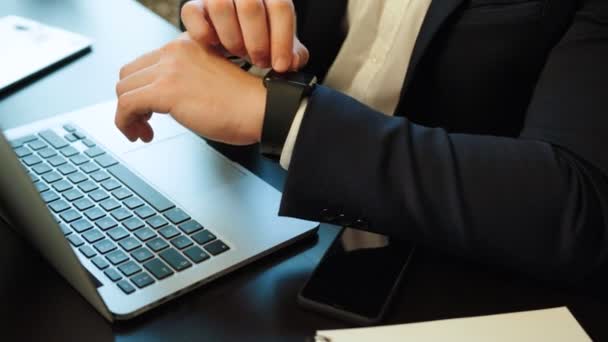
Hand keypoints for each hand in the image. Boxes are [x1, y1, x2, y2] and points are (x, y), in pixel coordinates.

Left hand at [115, 34, 265, 144]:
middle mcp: (174, 51)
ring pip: (123, 89)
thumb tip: (159, 100)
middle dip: (132, 101)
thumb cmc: (244, 103)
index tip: (150, 109)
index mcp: (186, 45)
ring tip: (144, 131)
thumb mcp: (210, 79)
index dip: (142, 89)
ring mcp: (169, 69)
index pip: (145, 63)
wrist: (261, 109)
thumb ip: (184, 80)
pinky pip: (126, 105)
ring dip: (128, 115)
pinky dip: (125, 123)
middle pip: (129, 74)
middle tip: (145, 121)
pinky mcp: (166, 90)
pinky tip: (142, 134)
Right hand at [181, 0, 307, 71]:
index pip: (280, 6)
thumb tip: (292, 63)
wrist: (233, 28)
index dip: (282, 40)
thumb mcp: (279, 43)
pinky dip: (204, 34)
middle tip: (259, 62)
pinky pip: (192, 13)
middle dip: (257, 42)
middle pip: (250, 6)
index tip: (280, 66)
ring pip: (220, 6)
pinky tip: (215, 46)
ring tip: (238, 53)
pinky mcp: (194, 6)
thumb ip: (291, 53)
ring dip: (232, 38)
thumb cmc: (260, 36)